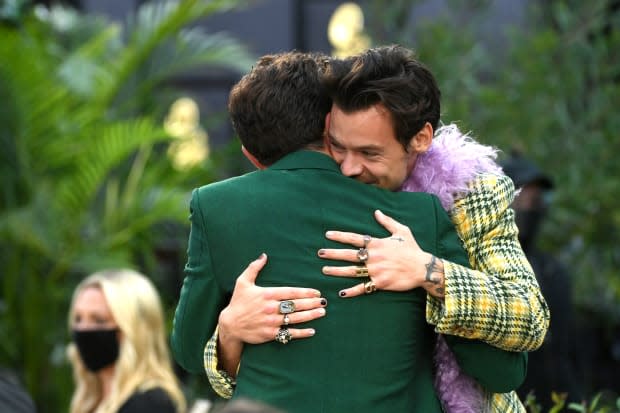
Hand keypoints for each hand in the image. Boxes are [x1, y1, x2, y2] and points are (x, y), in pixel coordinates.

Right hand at [218, 253, 327, 345]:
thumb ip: (254, 268)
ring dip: (310, 315)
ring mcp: (271, 322)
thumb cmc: (238, 302)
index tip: (316, 292)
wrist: (229, 324)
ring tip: (321, 312)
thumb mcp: (243, 282)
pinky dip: (301, 333)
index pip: (291, 292)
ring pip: (295, 318)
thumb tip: (264, 255)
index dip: (305, 292)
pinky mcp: (270, 334)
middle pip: (296, 304)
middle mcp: (270, 308)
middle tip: (324, 302)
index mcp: (267, 294)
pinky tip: (311, 331)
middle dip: (311, 303)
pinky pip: (288, 333)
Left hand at [319, 210, 443, 297]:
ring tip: (324, 270)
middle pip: (348, 254)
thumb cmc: (412, 249)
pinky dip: (352, 291)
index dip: (340, 236)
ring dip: (337, 271)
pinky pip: (363, 287)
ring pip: (352, 271)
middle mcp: (374, 256)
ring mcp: (376, 270)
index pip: (354, 238)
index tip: (327, 235)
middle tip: (320, 253)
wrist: (423, 268)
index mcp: (377, 243)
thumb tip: (376, 212)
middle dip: (333, 253)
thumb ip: (387, 221)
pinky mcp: (380, 283)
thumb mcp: (402, 231)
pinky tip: (341, 292)